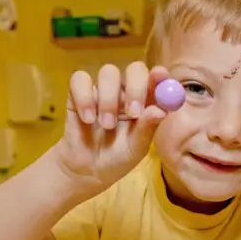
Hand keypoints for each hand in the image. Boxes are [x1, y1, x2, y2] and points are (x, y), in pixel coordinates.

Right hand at [57, 61, 169, 189]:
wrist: (87, 170)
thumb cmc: (118, 158)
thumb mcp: (136, 148)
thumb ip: (147, 128)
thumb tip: (162, 111)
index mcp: (146, 101)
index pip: (156, 80)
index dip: (160, 75)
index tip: (160, 76)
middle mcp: (127, 91)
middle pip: (135, 69)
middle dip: (136, 87)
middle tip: (132, 112)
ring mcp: (103, 89)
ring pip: (108, 72)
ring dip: (109, 99)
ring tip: (106, 126)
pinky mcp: (78, 92)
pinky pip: (80, 79)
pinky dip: (84, 98)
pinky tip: (88, 119)